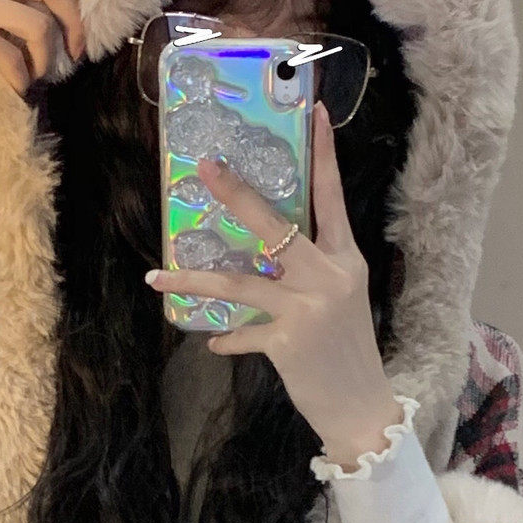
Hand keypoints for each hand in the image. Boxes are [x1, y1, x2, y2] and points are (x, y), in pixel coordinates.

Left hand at [147, 107, 401, 464]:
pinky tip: (213, 343)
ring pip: (239, 283)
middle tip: (206, 169)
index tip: (318, 113)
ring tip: (158, 276)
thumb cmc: (347, 352)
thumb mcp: (341, 302)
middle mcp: (328, 277)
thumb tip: (264, 258)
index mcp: (345, 260)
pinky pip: (242, 333)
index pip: (332, 198)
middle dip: (236, 195)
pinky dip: (227, 339)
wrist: (364, 408)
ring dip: (193, 280)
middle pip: (274, 226)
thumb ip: (308, 275)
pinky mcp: (288, 342)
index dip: (325, 155)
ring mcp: (308, 308)